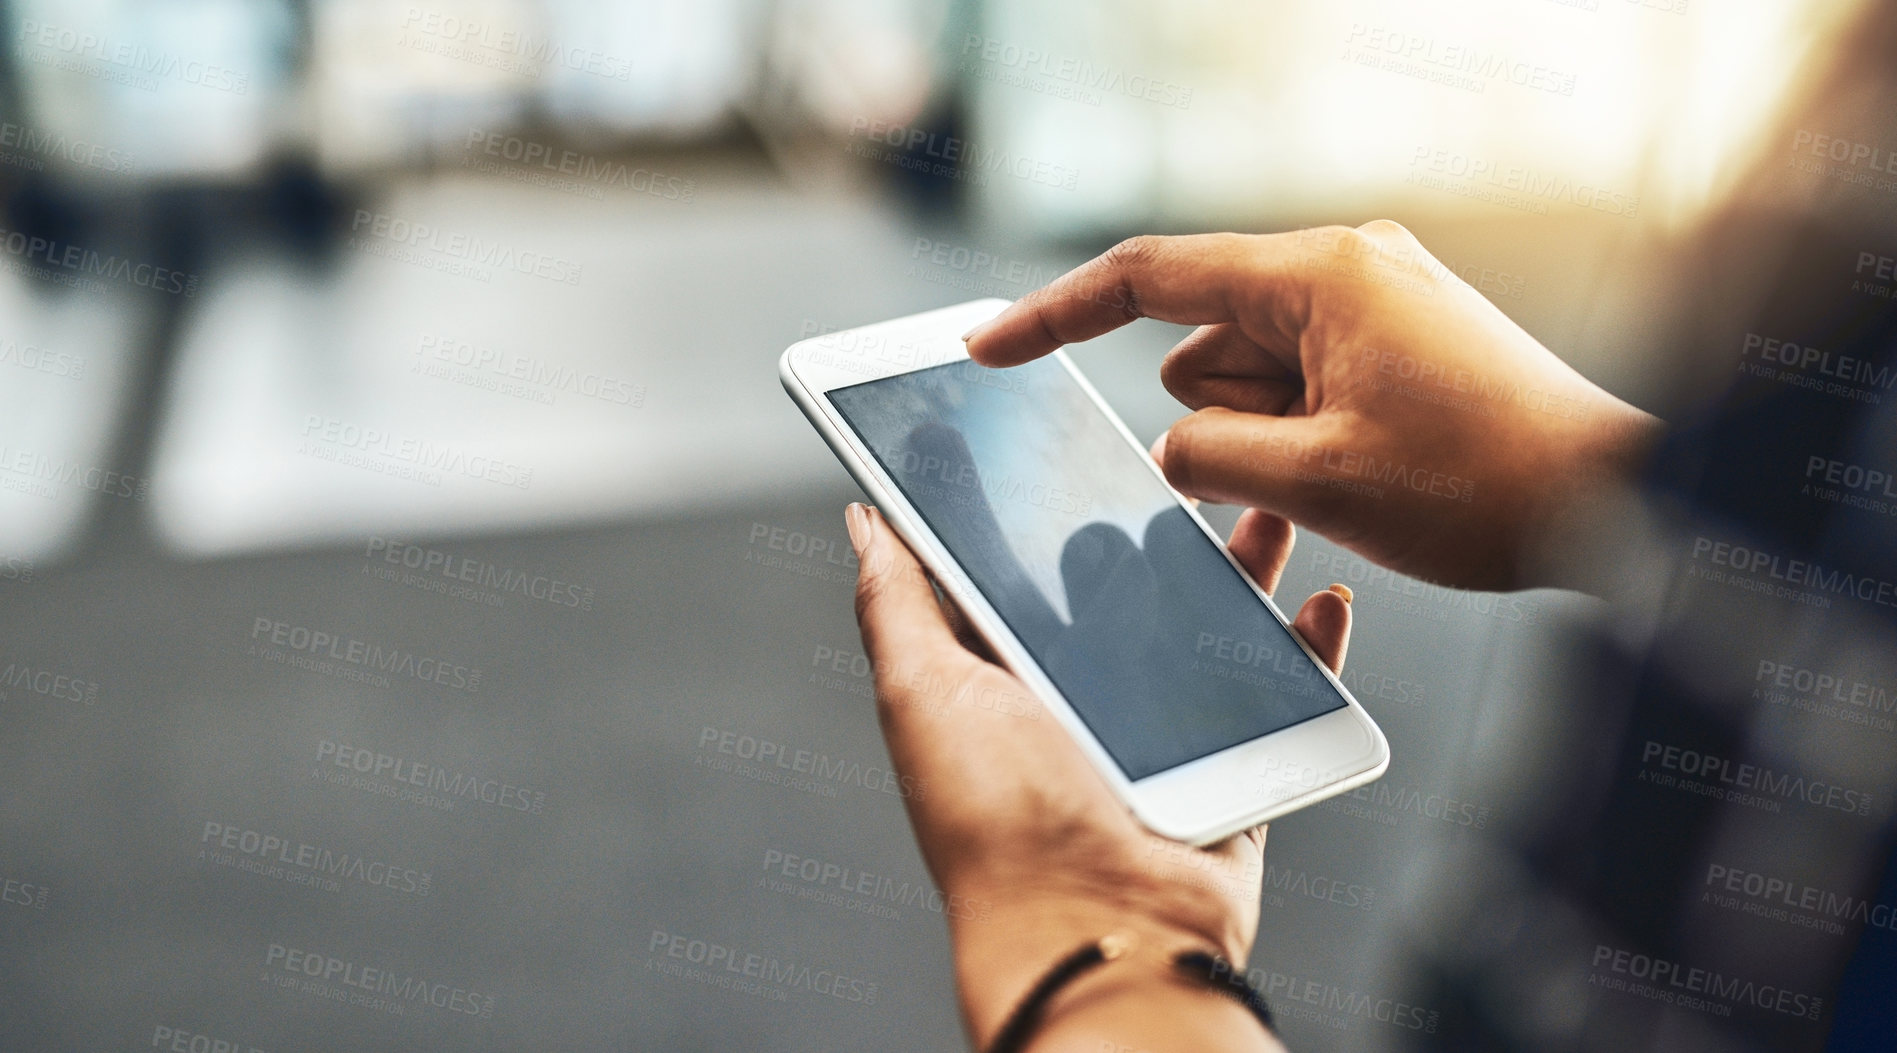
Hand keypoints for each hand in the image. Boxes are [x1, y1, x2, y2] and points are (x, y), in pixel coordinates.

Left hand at [845, 501, 1350, 1051]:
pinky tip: (1318, 602)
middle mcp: (1081, 704)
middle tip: (1185, 466)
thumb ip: (896, 602)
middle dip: (1159, 524)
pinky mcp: (1231, 766)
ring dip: (1245, 565)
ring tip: (1266, 510)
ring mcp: (1163, 736)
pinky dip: (1308, 646)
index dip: (1046, 506)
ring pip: (1211, 626)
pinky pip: (1282, 692)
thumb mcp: (921, 691)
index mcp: (1004, 681)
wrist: (1097, 923)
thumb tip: (865, 519)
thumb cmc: (997, 820)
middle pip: (1130, 587)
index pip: (1026, 572)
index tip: (1074, 440)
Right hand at [963, 223, 1663, 591]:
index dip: (1054, 316)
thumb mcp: (1317, 482)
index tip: (988, 349)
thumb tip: (1173, 449)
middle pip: (1207, 343)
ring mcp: (1376, 305)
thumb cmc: (1486, 484)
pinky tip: (1349, 486)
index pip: (1149, 277)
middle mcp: (1345, 270)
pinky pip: (1304, 390)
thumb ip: (1208, 457)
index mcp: (1318, 275)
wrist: (1619, 502)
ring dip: (1262, 443)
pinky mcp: (1398, 345)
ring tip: (1342, 487)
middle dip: (1214, 422)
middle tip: (1291, 480)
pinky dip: (1300, 443)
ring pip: (1252, 378)